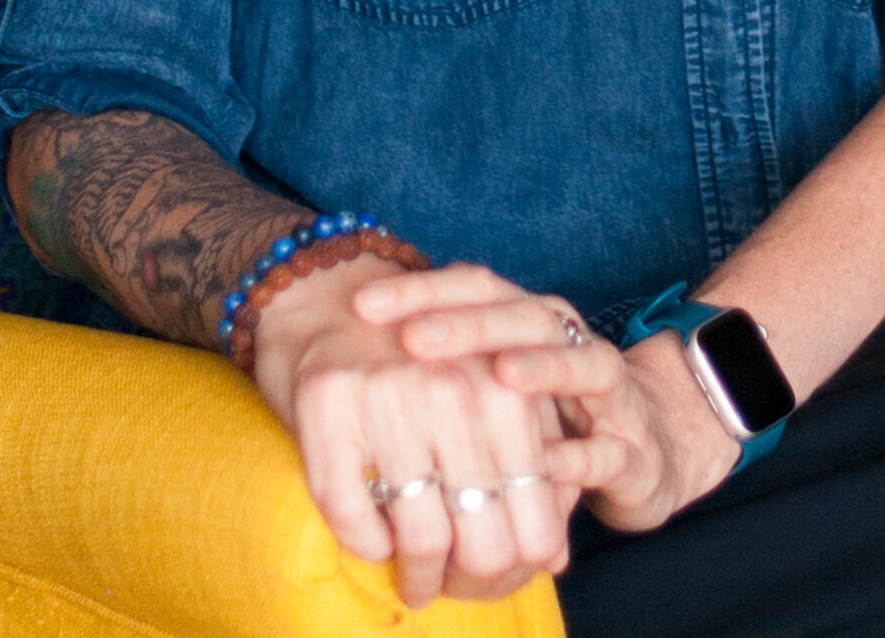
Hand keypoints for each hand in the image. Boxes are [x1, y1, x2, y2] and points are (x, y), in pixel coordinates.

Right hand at [251, 255, 613, 607]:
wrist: (331, 299)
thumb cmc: (425, 359)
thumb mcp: (494, 397)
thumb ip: (532, 464)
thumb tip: (556, 558)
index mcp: (508, 388)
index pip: (533, 511)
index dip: (522, 561)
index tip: (503, 572)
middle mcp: (455, 390)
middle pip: (483, 538)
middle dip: (471, 580)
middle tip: (455, 583)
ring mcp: (391, 397)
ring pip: (419, 538)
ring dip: (418, 576)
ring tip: (416, 579)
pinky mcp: (328, 406)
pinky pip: (353, 517)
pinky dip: (366, 544)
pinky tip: (374, 539)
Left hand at [366, 264, 742, 534]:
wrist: (646, 447)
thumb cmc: (549, 412)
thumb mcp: (492, 385)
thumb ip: (440, 365)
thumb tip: (349, 352)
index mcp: (529, 321)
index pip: (476, 287)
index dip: (422, 292)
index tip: (364, 304)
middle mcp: (571, 342)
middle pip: (523, 315)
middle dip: (469, 325)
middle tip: (415, 337)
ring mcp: (608, 393)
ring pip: (582, 364)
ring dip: (543, 368)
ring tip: (499, 375)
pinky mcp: (632, 450)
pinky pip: (609, 450)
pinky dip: (581, 454)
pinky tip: (551, 460)